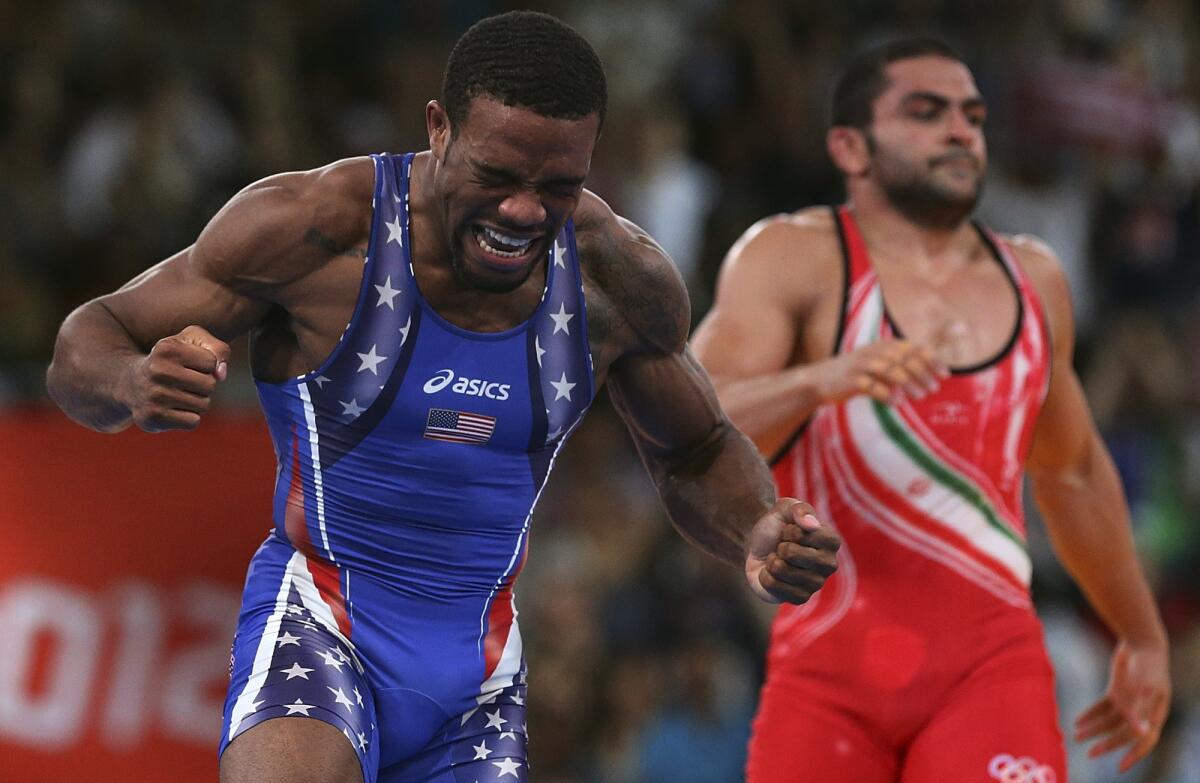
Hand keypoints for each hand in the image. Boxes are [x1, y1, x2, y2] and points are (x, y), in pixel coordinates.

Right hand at [122, 325, 229, 431]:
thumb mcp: (193, 341)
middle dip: (204, 385)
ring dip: (197, 402)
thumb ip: (218, 350)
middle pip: (210, 385)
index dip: (207, 365)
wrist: (131, 383)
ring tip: (177, 394)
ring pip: (204, 405)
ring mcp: (154, 396)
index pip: (211, 362)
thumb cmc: (171, 360)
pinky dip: (189, 417)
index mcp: (167, 348)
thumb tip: (221, 375)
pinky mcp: (154, 417)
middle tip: (183, 382)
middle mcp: (157, 371)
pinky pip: (193, 421)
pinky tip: (173, 408)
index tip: (189, 364)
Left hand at [744, 498, 839, 603]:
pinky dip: (766, 576)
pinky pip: (773, 586)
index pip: (808, 534)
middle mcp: (829, 564)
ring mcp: (816, 584)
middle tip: (782, 547)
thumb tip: (812, 524)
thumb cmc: (777, 526)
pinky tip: (774, 574)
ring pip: (780, 569)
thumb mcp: (784, 508)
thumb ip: (798, 509)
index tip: (790, 531)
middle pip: (792, 553)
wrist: (758, 547)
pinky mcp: (800, 598)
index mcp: (832, 541)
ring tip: (779, 559)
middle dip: (779, 546)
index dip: (790, 530)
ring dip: (772, 561)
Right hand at [814, 339, 946, 403]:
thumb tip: (928, 379)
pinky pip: (871, 386)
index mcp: (880, 346)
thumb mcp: (875, 366)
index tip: (945, 374)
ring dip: (907, 383)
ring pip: (888, 370)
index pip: (911, 348)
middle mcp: (871, 352)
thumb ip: (898, 368)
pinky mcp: (849, 380)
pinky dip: (886, 394)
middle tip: (934, 389)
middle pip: (902, 358)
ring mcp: (859, 365)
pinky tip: (897, 403)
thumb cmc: (852, 375)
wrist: (817, 381)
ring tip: (920, 396)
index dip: (930, 359)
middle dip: (921, 373)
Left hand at [1074, 638, 1170, 772]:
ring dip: (1094, 729)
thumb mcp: (1146, 688)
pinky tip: (1077, 721)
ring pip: (1109, 721)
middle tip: (1089, 752)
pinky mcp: (1117, 691)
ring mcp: (1129, 701)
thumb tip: (1140, 733)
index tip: (1119, 767)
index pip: (1144, 740)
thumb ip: (1141, 710)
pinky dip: (1091, 714)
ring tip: (1077, 736)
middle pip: (1123, 733)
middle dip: (1106, 744)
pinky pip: (1102, 708)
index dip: (1133, 755)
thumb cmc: (1148, 665)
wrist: (1141, 642)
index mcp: (1154, 714)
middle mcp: (1141, 711)